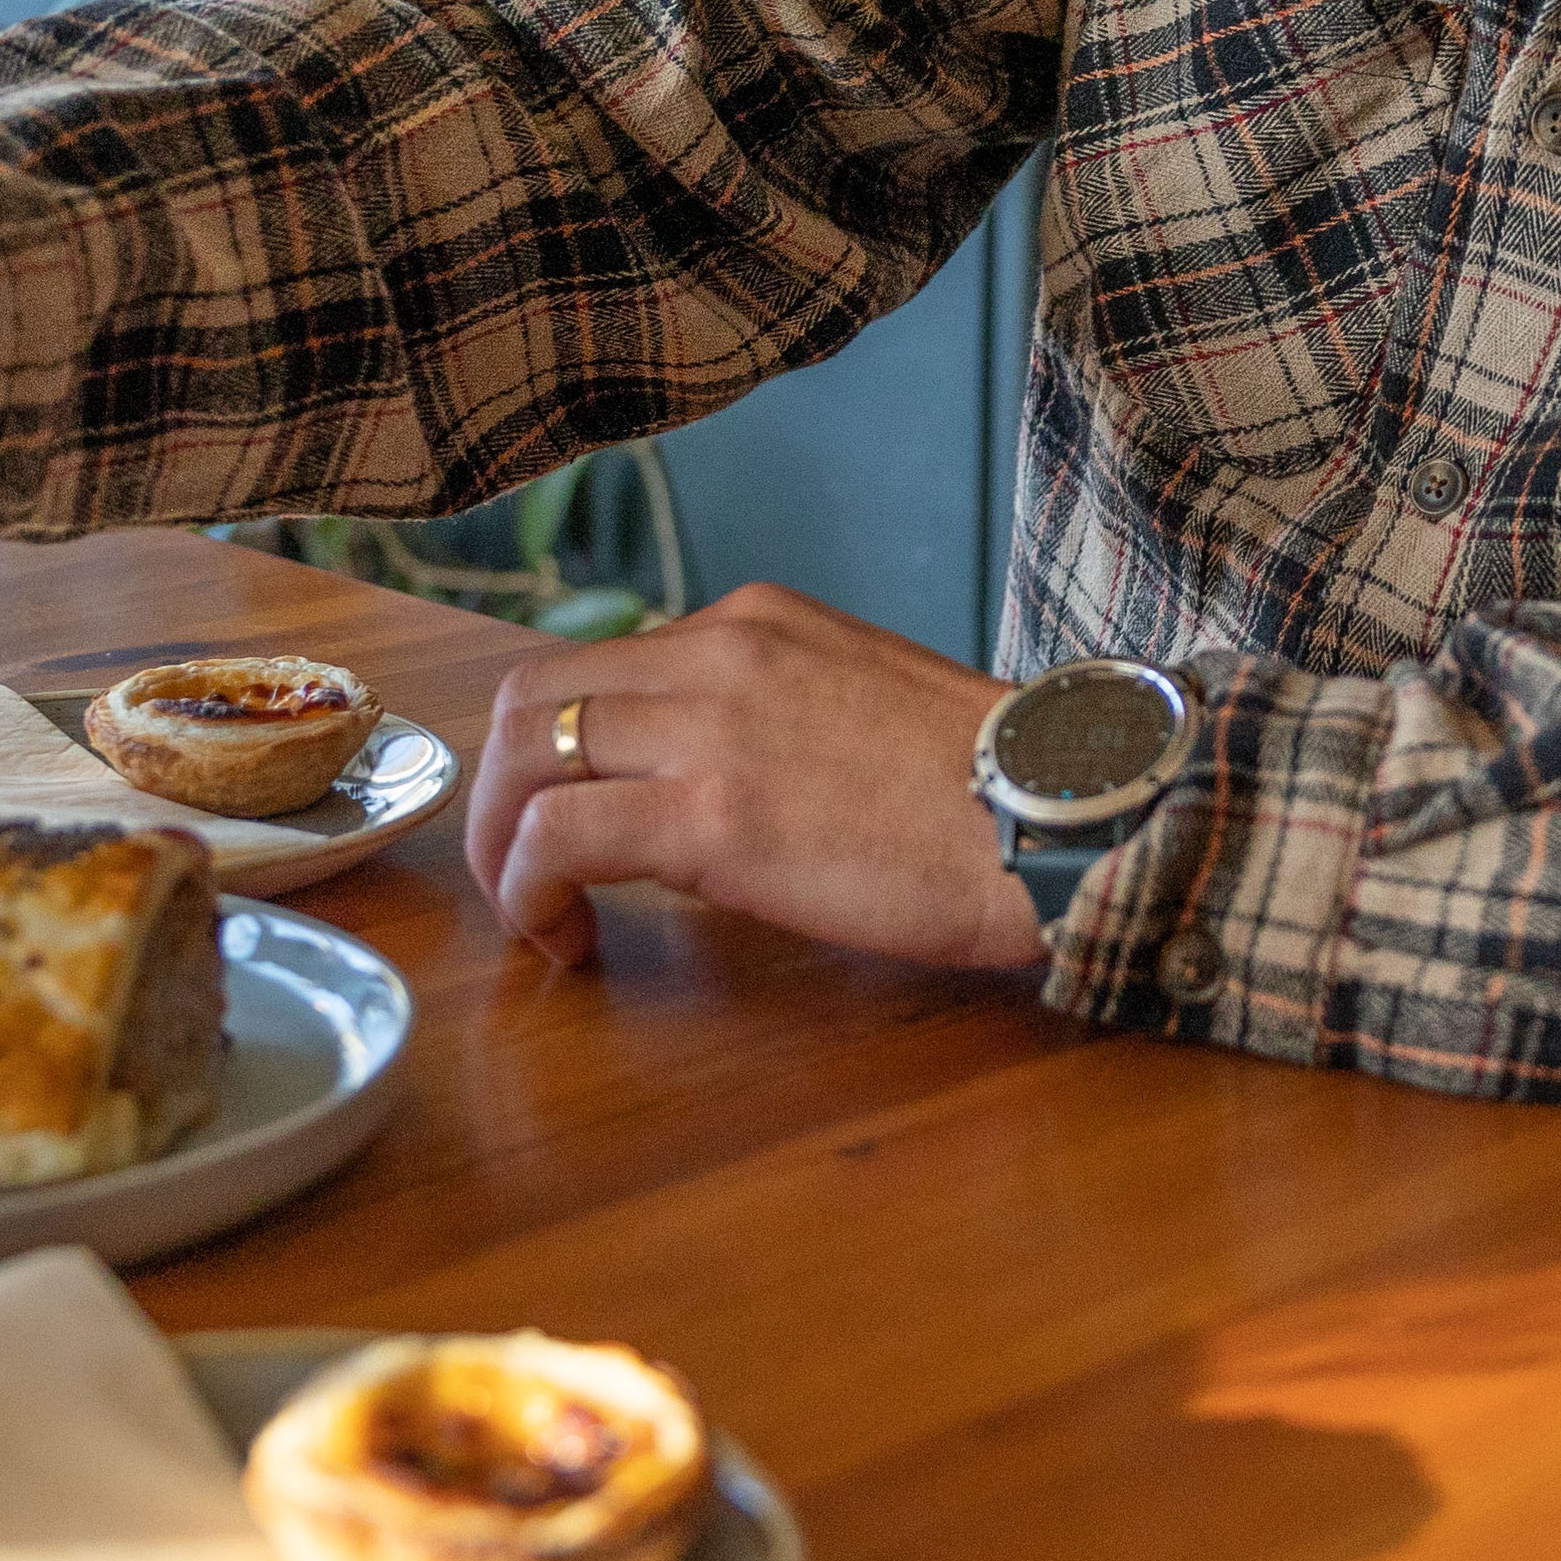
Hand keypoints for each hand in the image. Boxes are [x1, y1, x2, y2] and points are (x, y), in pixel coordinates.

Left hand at [462, 581, 1043, 973]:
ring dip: (501, 844)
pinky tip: (565, 938)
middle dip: (498, 792)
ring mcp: (709, 727)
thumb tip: (720, 785)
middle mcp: (717, 651)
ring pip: (523, 756)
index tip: (570, 821)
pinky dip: (528, 889)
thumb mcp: (865, 703)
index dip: (556, 751)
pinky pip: (557, 834)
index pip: (599, 664)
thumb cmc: (993, 788)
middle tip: (520, 871)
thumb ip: (778, 717)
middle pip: (530, 697)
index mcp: (756, 622)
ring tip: (536, 913)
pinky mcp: (711, 815)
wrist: (1062, 816)